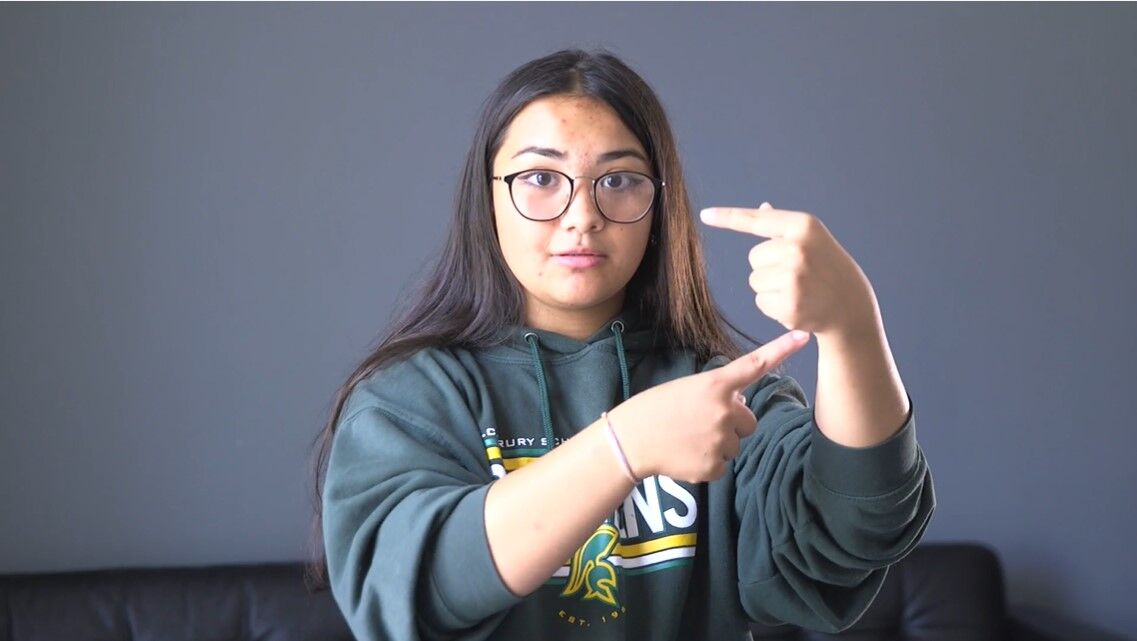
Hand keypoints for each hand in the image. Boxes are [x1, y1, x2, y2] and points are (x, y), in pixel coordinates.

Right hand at [609, 329, 810, 482]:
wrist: (629, 440)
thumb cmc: (654, 410)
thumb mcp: (685, 389)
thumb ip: (717, 394)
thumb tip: (739, 405)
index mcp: (715, 385)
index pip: (754, 365)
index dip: (781, 350)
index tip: (804, 337)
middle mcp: (724, 410)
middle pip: (748, 420)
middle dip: (730, 423)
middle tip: (698, 423)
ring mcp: (721, 440)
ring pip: (735, 445)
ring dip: (718, 444)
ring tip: (687, 439)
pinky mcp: (714, 466)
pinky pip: (723, 466)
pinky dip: (707, 464)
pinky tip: (686, 455)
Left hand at [700, 202, 879, 339]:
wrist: (850, 306)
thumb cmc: (828, 268)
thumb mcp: (812, 240)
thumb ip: (783, 227)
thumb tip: (761, 209)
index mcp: (803, 226)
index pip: (756, 220)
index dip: (727, 217)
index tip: (704, 214)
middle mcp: (797, 248)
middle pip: (753, 257)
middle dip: (769, 267)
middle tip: (798, 274)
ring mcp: (794, 277)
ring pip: (754, 280)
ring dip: (770, 288)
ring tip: (799, 289)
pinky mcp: (789, 304)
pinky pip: (760, 302)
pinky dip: (773, 307)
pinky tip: (798, 304)